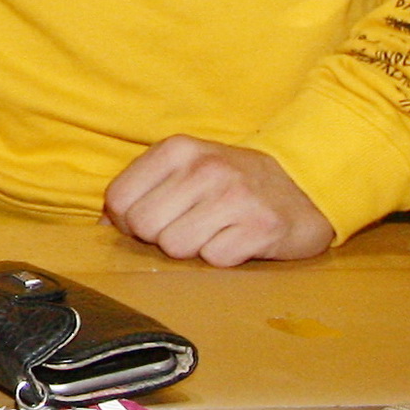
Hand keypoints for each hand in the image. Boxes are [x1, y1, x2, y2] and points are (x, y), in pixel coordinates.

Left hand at [104, 137, 335, 265]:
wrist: (306, 185)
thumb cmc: (234, 182)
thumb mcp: (186, 168)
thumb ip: (143, 189)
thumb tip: (103, 226)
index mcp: (177, 149)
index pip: (118, 200)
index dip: (128, 221)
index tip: (155, 219)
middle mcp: (204, 169)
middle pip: (143, 227)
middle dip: (159, 237)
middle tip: (189, 227)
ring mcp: (235, 197)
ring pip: (175, 247)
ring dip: (192, 249)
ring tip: (215, 232)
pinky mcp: (262, 227)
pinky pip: (214, 259)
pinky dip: (222, 257)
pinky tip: (237, 240)